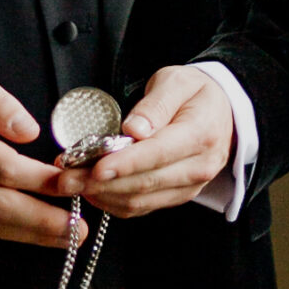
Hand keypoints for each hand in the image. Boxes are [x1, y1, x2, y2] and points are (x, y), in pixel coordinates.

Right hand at [0, 65, 83, 248]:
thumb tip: (28, 132)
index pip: (5, 167)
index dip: (41, 180)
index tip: (71, 183)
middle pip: (0, 204)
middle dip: (43, 220)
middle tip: (78, 228)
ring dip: (33, 234)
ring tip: (68, 236)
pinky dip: (11, 235)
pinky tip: (37, 235)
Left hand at [77, 66, 231, 218]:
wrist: (222, 112)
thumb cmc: (196, 93)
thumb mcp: (177, 81)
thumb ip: (156, 104)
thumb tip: (135, 129)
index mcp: (200, 134)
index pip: (158, 154)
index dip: (125, 164)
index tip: (95, 167)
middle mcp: (198, 167)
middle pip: (145, 182)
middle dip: (101, 182)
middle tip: (66, 177)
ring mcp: (189, 186)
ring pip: (141, 200)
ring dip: (102, 195)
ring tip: (71, 183)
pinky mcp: (176, 196)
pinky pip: (142, 207)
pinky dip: (113, 203)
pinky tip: (92, 191)